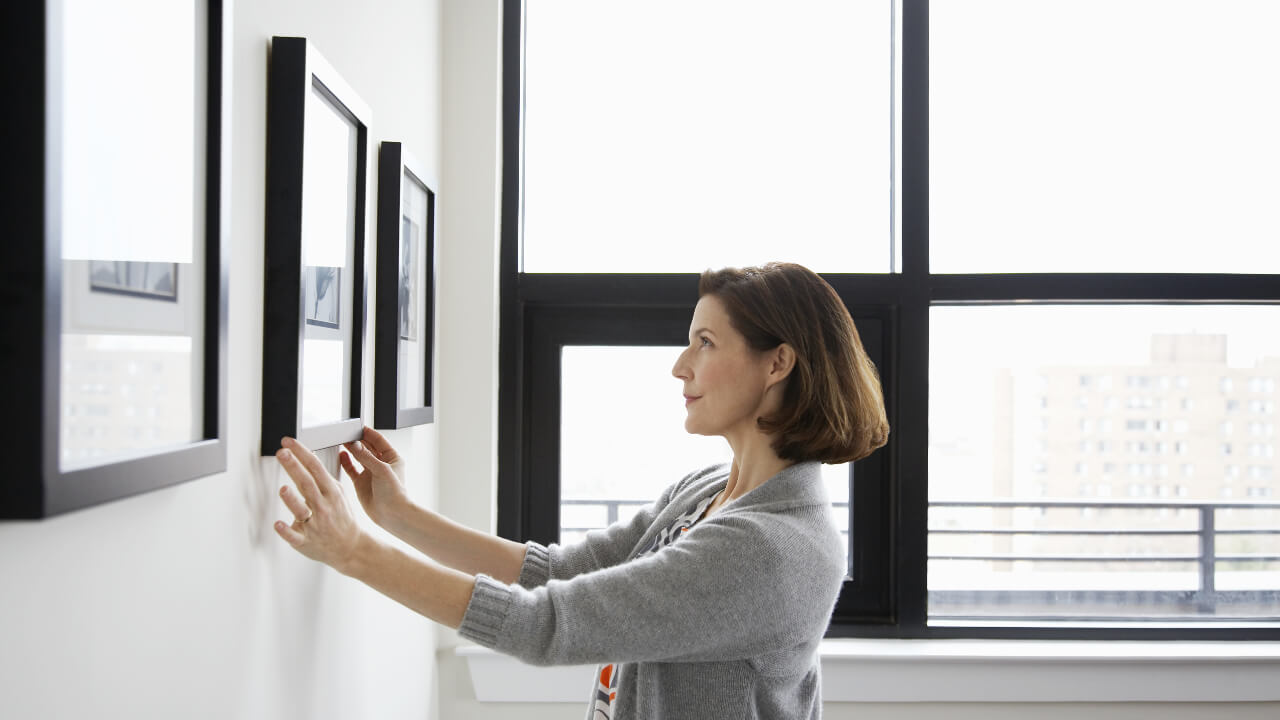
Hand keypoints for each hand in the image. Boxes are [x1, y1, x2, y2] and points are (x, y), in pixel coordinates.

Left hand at [274, 437, 365, 572]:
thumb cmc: (341, 518)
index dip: (301, 453)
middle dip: (294, 467)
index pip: (315, 467)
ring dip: (292, 500)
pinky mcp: (305, 541)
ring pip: (302, 511)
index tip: (288, 442)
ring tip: (283, 488)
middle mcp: (322, 506)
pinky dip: (286, 530)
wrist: (350, 547)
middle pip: (307, 484)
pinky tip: (278, 524)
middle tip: (282, 453)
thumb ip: (323, 477)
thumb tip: (309, 457)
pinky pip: (295, 536)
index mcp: (330, 492)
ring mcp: (314, 524)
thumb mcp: (338, 493)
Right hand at [340, 426, 408, 527]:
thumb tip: (354, 444)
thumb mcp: (381, 470)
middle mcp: (381, 464)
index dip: (368, 433)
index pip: (378, 440)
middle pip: (367, 447)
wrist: (392, 515)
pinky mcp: (361, 483)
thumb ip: (366, 457)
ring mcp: (370, 473)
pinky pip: (352, 469)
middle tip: (346, 433)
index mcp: (392, 458)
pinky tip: (341, 455)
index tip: (357, 427)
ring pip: (359, 457)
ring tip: (342, 441)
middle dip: (358, 440)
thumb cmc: (395, 493)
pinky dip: (346, 462)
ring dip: (351, 449)